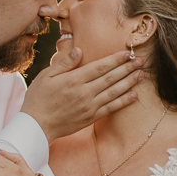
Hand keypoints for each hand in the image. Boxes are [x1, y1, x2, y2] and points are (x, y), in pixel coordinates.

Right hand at [21, 47, 143, 142]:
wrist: (36, 125)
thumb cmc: (39, 98)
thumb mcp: (46, 75)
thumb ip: (65, 63)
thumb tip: (79, 50)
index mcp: (73, 80)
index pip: (100, 67)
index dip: (115, 59)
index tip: (127, 53)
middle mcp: (84, 93)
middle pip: (110, 78)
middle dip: (127, 68)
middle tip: (140, 61)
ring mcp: (89, 106)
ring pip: (114, 92)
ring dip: (129, 82)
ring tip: (141, 74)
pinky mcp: (91, 118)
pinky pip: (111, 108)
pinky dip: (123, 101)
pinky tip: (134, 95)